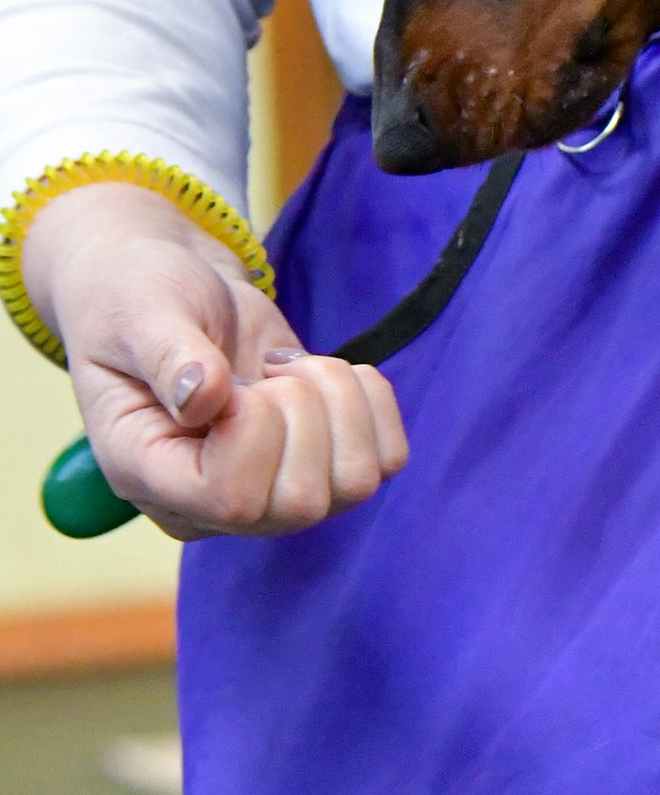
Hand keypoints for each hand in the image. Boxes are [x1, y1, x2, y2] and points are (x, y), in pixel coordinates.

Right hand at [22, 180, 405, 541]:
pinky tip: (322, 372)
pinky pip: (385, 458)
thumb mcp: (141, 313)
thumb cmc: (139, 299)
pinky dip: (372, 402)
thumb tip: (206, 398)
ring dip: (340, 402)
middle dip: (303, 409)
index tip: (231, 378)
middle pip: (303, 503)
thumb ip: (168, 355)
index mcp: (150, 477)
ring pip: (355, 483)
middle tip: (266, 369)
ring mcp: (269, 495)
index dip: (255, 429)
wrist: (177, 289)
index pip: (232, 499)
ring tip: (292, 368)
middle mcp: (210, 505)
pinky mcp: (319, 466)